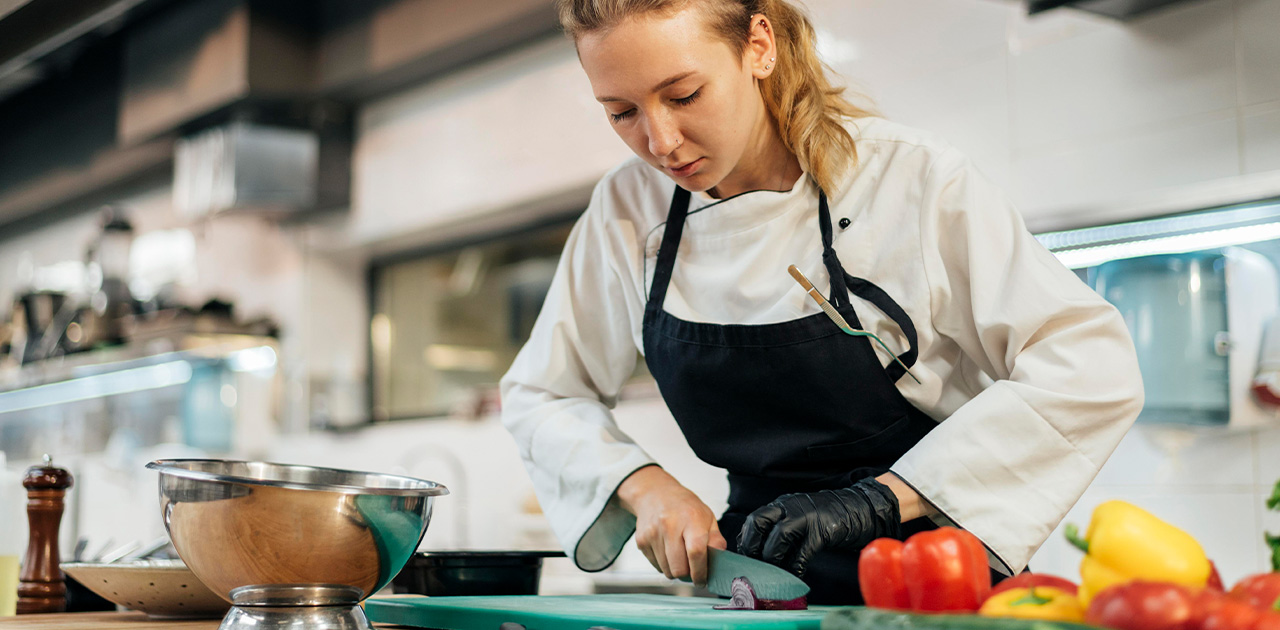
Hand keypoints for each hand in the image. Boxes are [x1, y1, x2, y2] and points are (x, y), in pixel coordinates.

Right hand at [617, 466, 727, 585]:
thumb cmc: (684, 507)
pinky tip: (668, 550)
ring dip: (676, 570)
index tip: (702, 580)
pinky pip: (656, 566)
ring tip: (679, 555)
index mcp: (691, 519)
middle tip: (692, 569)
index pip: (696, 552)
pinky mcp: (641, 541)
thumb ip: (715, 540)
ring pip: (667, 571)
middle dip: (688, 574)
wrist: (655, 493)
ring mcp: (653, 533)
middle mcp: (670, 525)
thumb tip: (720, 561)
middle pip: (679, 568)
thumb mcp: (707, 517)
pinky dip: (664, 564)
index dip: (700, 572)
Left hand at [737, 477, 902, 576]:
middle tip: (753, 566)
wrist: (861, 508)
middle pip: (759, 523)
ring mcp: (807, 517)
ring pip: (778, 537)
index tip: (745, 557)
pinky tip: (794, 576)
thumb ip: (781, 527)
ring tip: (772, 573)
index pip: (754, 519)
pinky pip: (803, 552)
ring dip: (772, 558)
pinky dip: (795, 567)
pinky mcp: (823, 531)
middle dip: (752, 547)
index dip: (746, 540)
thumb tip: (761, 552)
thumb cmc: (829, 516)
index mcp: (783, 504)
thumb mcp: (800, 515)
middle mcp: (791, 506)